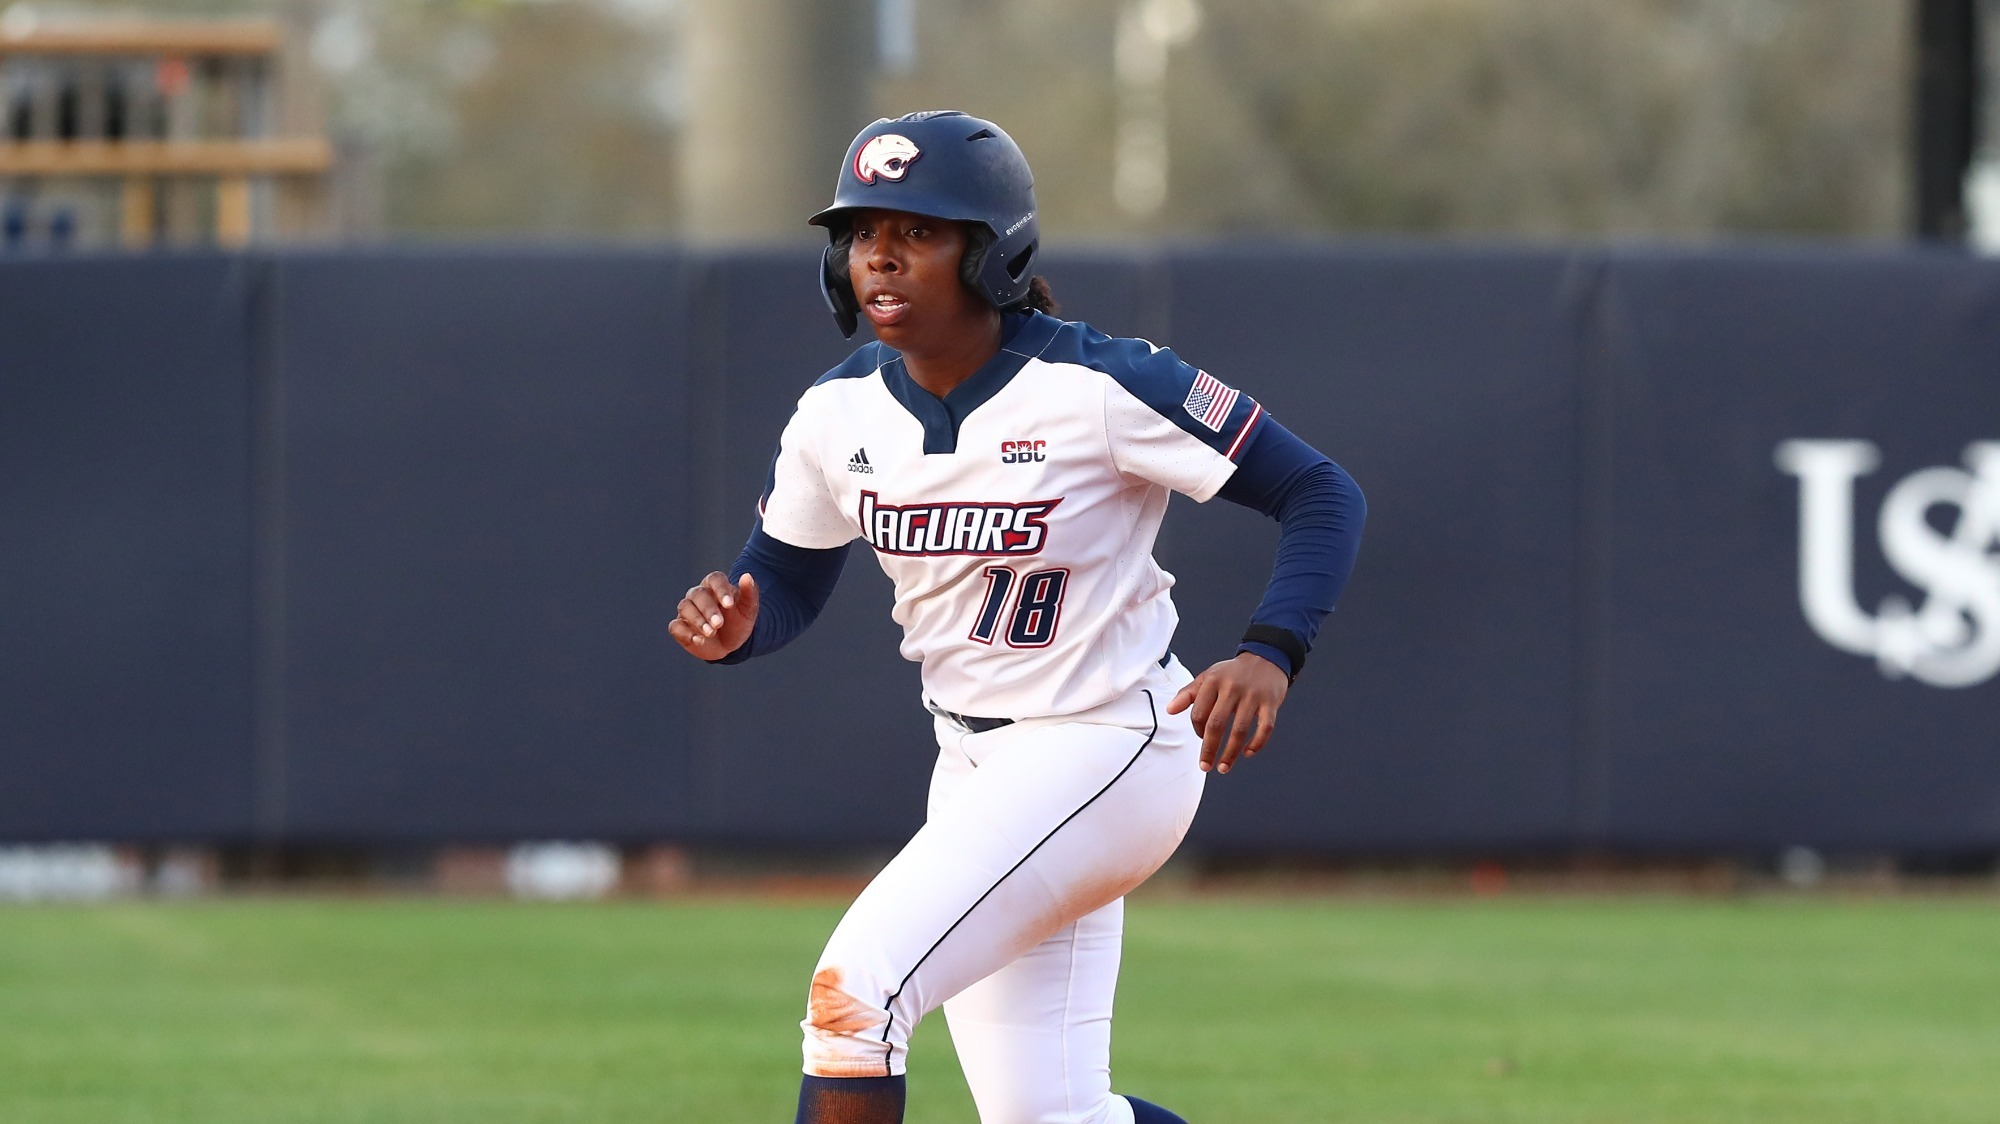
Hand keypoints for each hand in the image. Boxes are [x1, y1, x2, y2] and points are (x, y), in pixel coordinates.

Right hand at [669, 572, 758, 660]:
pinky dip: (685, 633)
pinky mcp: (680, 626)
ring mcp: (687, 610)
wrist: (730, 644)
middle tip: (719, 624)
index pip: (714, 579)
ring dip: (697, 621)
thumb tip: (747, 576)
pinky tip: (699, 640)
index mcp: (715, 586)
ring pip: (685, 608)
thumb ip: (749, 593)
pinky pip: (675, 626)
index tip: (729, 604)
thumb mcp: (748, 610)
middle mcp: (698, 595)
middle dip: (708, 610)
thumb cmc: (738, 621)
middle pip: (698, 594)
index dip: (720, 590)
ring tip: (711, 633)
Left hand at [1166, 652, 1289, 773]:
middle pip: (1216, 724)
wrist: (1266, 658)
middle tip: (1205, 766)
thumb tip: (1170, 710)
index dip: (1197, 730)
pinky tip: (1248, 753)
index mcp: (1213, 682)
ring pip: (1240, 730)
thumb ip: (1188, 694)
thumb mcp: (1208, 677)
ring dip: (1230, 753)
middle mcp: (1232, 688)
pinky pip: (1265, 728)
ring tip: (1223, 767)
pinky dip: (1257, 743)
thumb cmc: (1232, 673)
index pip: (1199, 713)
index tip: (1201, 738)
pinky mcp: (1271, 703)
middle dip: (1209, 749)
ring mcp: (1253, 696)